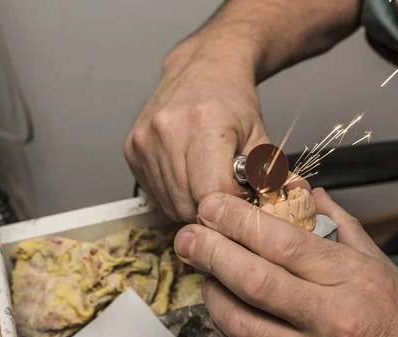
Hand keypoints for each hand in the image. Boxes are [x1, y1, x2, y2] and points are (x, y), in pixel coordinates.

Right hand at [124, 40, 267, 221]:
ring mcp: (144, 141)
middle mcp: (167, 132)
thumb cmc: (233, 101)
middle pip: (188, 203)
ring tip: (207, 179)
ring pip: (170, 203)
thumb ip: (264, 175)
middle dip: (211, 207)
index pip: (212, 193)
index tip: (240, 192)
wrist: (202, 69)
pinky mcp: (131, 149)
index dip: (231, 202)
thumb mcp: (259, 135)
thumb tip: (266, 207)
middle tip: (225, 189)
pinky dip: (174, 194)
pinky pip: (154, 193)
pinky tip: (188, 174)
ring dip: (192, 203)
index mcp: (203, 125)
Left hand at [173, 189, 397, 336]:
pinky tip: (223, 306)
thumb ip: (340, 227)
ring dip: (213, 292)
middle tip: (188, 235)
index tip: (213, 207)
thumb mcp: (382, 267)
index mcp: (354, 282)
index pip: (284, 245)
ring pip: (242, 322)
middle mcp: (330, 321)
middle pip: (255, 280)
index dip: (240, 222)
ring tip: (202, 269)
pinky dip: (229, 326)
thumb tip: (307, 195)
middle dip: (212, 253)